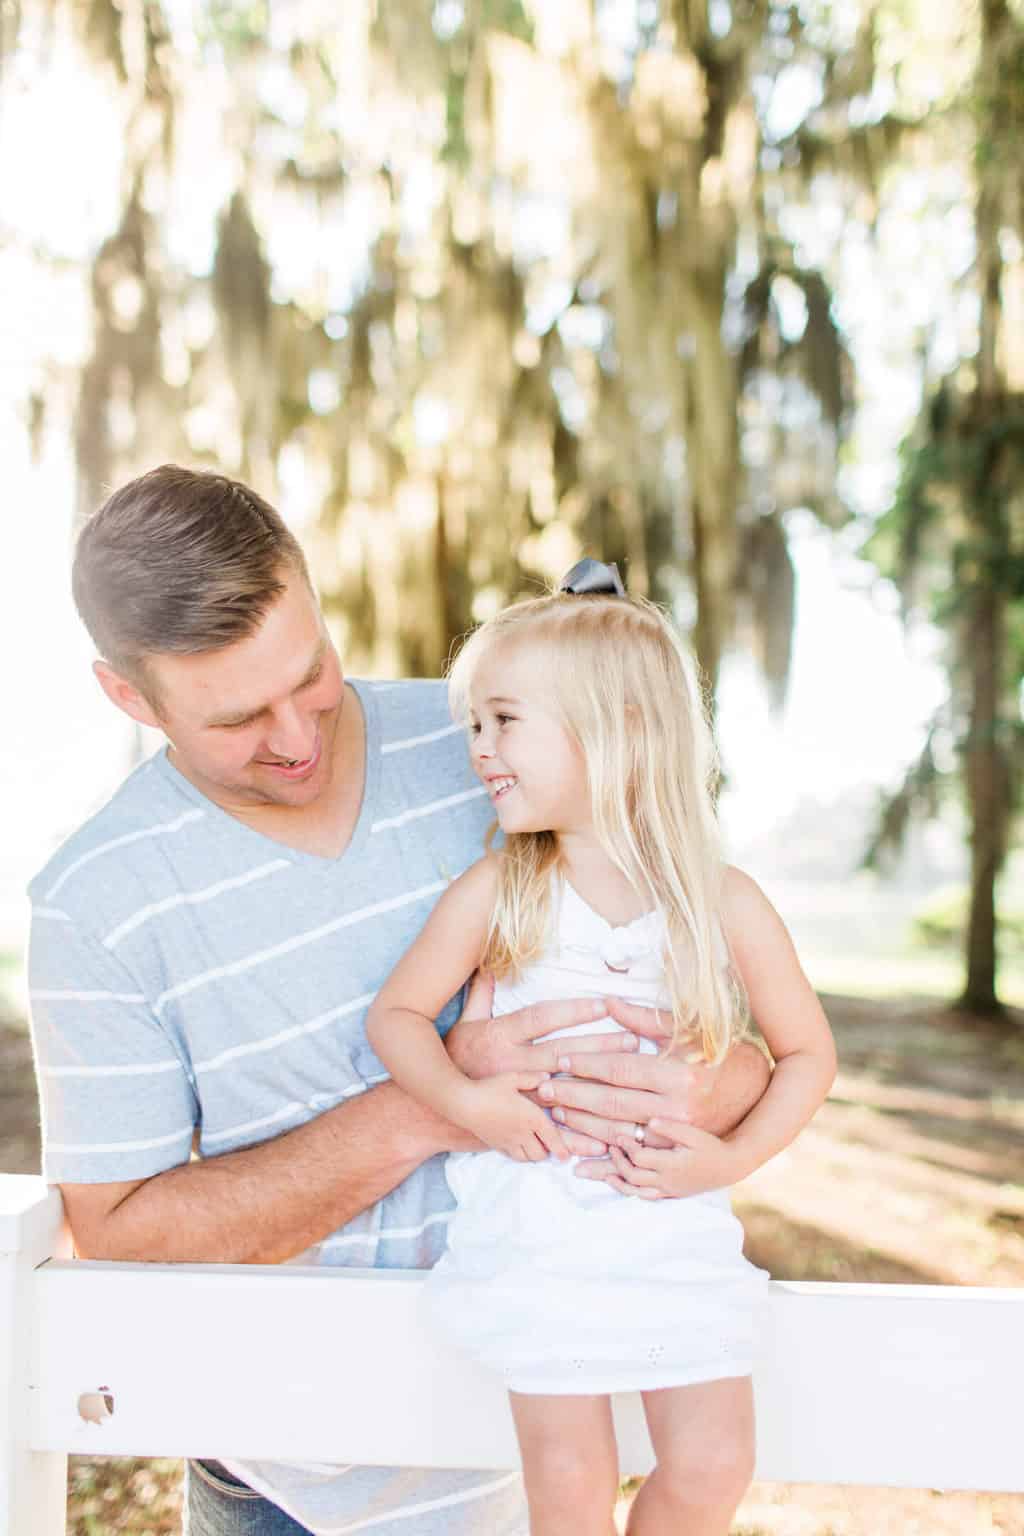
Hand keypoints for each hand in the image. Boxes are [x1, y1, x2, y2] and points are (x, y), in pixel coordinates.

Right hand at [445, 973, 643, 1159]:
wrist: (434, 1107)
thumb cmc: (453, 1060)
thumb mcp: (466, 1024)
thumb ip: (481, 995)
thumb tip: (488, 966)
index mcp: (501, 1036)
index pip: (543, 1018)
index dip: (573, 1011)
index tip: (604, 1004)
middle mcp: (511, 1064)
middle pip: (564, 1053)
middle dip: (600, 1047)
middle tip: (633, 1041)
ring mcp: (516, 1094)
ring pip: (565, 1089)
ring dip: (598, 1085)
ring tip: (629, 1078)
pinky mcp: (520, 1121)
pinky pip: (555, 1127)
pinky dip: (581, 1131)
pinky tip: (606, 1133)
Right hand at [456, 1072, 569, 1162]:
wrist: (464, 1103)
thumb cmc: (489, 1088)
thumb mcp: (513, 1077)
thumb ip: (532, 1078)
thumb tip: (548, 1077)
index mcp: (532, 1117)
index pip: (552, 1138)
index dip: (562, 1149)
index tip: (567, 1156)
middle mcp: (523, 1133)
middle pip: (541, 1153)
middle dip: (548, 1152)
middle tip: (550, 1145)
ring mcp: (509, 1141)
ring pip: (527, 1158)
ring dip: (534, 1155)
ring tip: (535, 1146)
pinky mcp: (496, 1145)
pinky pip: (513, 1156)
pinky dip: (520, 1155)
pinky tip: (519, 1146)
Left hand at [537, 1006, 770, 1143]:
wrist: (758, 1097)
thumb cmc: (720, 1055)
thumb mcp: (685, 1032)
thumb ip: (644, 1019)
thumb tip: (608, 1002)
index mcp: (678, 1074)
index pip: (621, 1071)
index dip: (587, 1065)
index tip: (559, 1060)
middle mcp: (677, 1109)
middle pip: (613, 1104)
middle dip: (575, 1096)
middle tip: (542, 1089)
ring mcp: (677, 1137)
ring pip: (620, 1133)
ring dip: (584, 1125)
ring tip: (555, 1113)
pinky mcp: (678, 1154)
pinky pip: (635, 1159)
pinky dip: (606, 1159)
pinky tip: (580, 1157)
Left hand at [575, 1119, 743, 1198]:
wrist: (729, 1166)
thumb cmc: (711, 1146)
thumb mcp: (693, 1133)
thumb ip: (671, 1128)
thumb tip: (649, 1122)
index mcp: (671, 1165)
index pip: (639, 1157)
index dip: (626, 1146)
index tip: (618, 1135)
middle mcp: (667, 1181)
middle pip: (632, 1176)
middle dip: (618, 1162)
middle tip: (611, 1147)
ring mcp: (668, 1190)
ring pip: (636, 1191)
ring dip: (619, 1180)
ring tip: (605, 1172)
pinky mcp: (670, 1194)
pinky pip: (645, 1197)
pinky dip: (630, 1191)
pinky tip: (621, 1183)